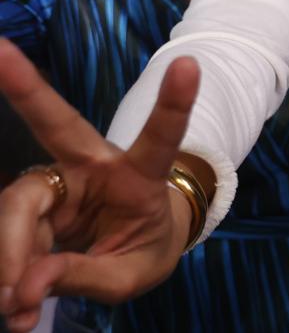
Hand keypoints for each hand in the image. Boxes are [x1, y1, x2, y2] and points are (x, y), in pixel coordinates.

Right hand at [0, 39, 199, 331]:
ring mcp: (55, 180)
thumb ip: (84, 276)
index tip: (188, 63)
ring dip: (10, 257)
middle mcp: (93, 166)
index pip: (160, 138)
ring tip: (18, 308)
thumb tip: (25, 286)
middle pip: (58, 124)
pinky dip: (5, 270)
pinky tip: (12, 301)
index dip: (174, 103)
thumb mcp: (130, 274)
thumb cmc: (144, 248)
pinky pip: (4, 234)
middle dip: (28, 86)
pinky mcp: (27, 202)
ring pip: (17, 206)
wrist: (129, 248)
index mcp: (141, 174)